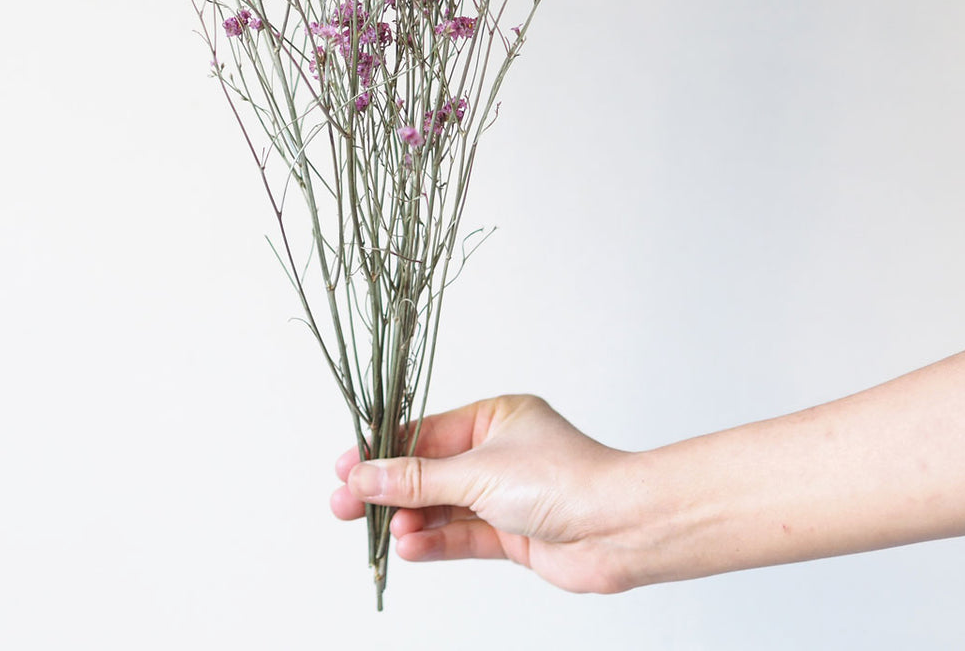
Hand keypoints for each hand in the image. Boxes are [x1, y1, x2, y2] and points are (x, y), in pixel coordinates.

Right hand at [329, 394, 639, 593]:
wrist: (620, 529)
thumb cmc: (564, 480)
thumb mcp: (477, 473)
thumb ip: (417, 480)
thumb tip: (364, 477)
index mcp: (494, 418)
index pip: (424, 433)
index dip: (382, 451)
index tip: (346, 466)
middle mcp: (499, 454)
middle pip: (428, 472)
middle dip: (387, 490)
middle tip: (344, 504)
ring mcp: (505, 496)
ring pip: (442, 508)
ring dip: (410, 519)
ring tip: (381, 530)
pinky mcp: (513, 534)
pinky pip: (462, 536)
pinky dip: (435, 542)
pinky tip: (408, 546)